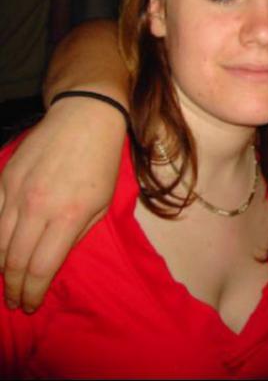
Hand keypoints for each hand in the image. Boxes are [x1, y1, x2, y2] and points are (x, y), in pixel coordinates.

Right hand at [0, 98, 124, 311]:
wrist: (85, 117)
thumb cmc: (101, 161)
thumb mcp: (102, 202)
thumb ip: (77, 234)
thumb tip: (54, 260)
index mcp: (69, 216)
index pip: (40, 268)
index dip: (33, 293)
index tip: (31, 305)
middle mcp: (37, 207)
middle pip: (13, 262)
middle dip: (13, 288)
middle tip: (15, 301)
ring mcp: (15, 192)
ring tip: (6, 281)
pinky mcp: (4, 179)